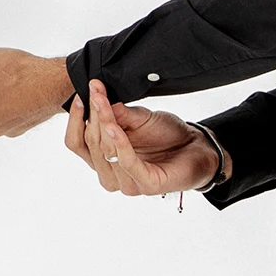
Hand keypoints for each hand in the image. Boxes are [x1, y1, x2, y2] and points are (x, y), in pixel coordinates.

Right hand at [66, 79, 226, 195]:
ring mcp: (128, 183)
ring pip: (106, 150)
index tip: (82, 94)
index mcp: (104, 161)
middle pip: (91, 144)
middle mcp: (111, 175)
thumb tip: (98, 99)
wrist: (199, 147)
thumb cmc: (168, 135)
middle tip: (96, 91)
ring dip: (104, 123)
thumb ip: (119, 114)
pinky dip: (119, 143)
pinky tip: (114, 126)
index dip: (76, 119)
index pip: (77, 143)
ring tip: (104, 101)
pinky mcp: (146, 184)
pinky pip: (126, 161)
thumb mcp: (140, 118)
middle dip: (92, 115)